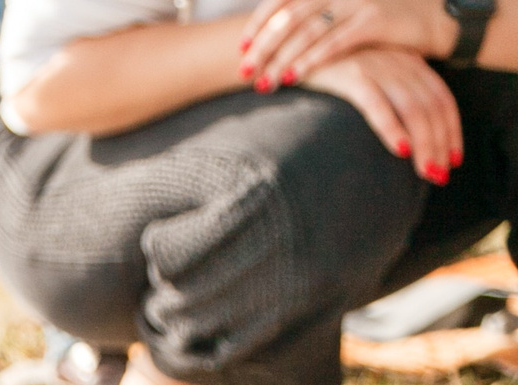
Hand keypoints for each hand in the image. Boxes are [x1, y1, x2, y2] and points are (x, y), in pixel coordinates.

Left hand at [242, 0, 455, 87]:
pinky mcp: (375, 20)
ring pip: (308, 31)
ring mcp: (359, 1)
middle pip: (290, 16)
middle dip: (263, 45)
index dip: (260, 21)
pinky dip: (310, 60)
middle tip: (244, 70)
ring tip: (263, 81)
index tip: (241, 46)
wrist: (439, 17)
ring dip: (281, 57)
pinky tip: (293, 76)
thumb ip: (319, 16)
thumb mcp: (350, 12)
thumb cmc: (389, 20)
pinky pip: (334, 43)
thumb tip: (281, 34)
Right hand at [306, 46, 463, 178]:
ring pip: (412, 107)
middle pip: (430, 106)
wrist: (291, 52)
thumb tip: (407, 136)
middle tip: (439, 175)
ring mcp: (375, 66)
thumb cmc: (328, 75)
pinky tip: (400, 149)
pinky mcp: (349, 74)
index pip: (442, 98)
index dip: (452, 130)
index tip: (454, 160)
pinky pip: (377, 104)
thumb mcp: (369, 78)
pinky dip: (391, 127)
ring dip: (424, 142)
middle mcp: (397, 61)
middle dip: (440, 143)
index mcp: (407, 61)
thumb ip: (390, 95)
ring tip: (425, 170)